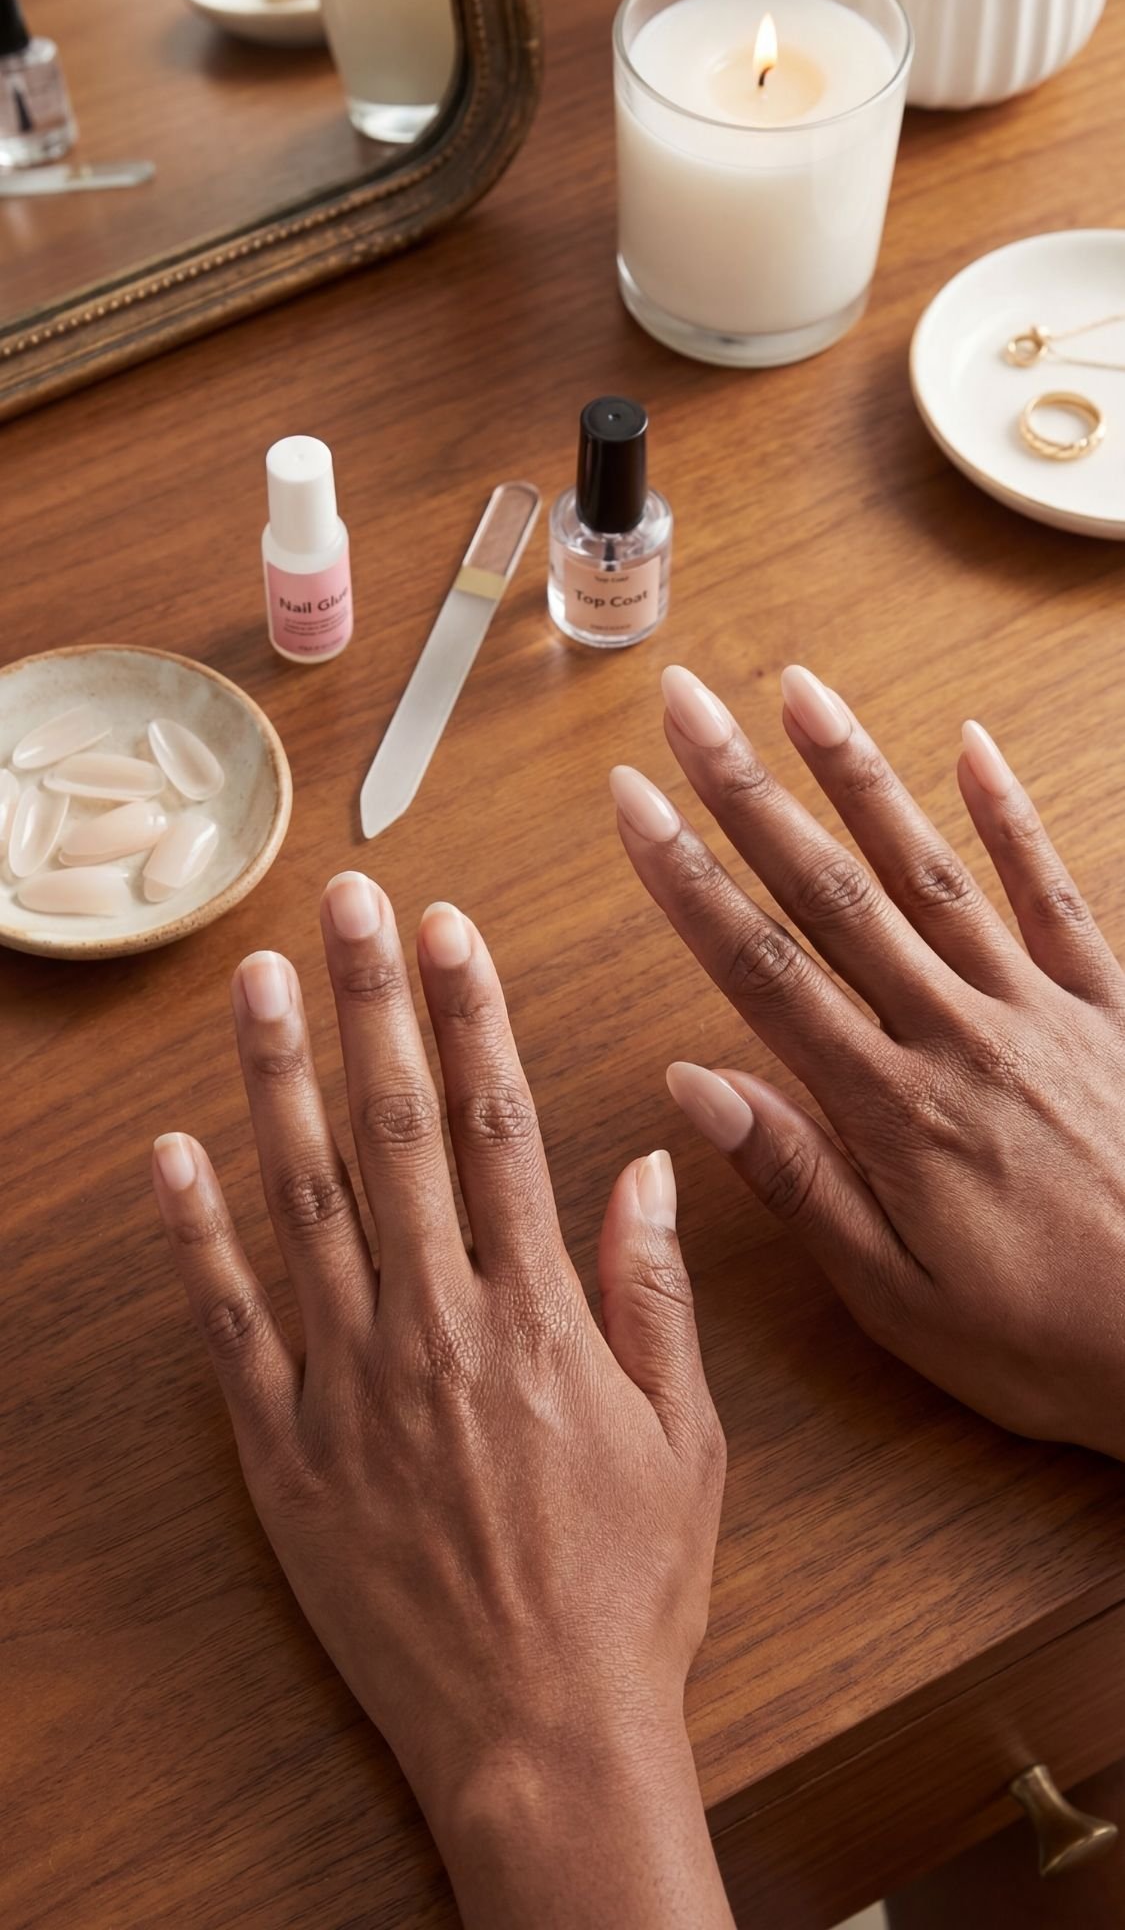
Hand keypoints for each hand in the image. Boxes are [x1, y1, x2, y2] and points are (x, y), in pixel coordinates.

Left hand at [151, 875, 730, 1929]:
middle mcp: (438, 1327)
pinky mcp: (286, 1448)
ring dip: (279, 1081)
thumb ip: (654, 1290)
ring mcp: (351, 1384)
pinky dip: (197, 1236)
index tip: (447, 930)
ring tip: (259, 984)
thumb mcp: (686, 1437)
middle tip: (346, 905)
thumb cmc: (626, 1589)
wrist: (541, 1732)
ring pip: (305, 1201)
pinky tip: (174, 1154)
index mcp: (540, 1316)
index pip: (495, 1127)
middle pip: (393, 1132)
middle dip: (370, 1004)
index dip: (468, 1016)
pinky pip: (232, 1323)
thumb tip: (648, 1165)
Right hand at [613, 664, 1124, 1464]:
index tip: (634, 800)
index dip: (688, 877)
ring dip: (859, 774)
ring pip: (931, 868)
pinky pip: (1054, 892)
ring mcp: (1038, 1009)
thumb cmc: (1052, 1342)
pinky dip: (1011, 816)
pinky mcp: (1109, 1005)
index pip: (763, 969)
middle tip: (687, 703)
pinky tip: (972, 745)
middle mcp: (959, 1034)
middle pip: (832, 892)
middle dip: (747, 789)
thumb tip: (695, 1084)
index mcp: (894, 1109)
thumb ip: (800, 1180)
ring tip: (800, 690)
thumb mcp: (901, 1299)